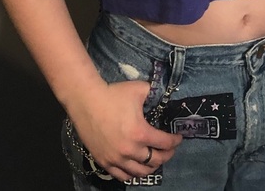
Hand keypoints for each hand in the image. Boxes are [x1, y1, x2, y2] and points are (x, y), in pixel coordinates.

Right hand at [68, 79, 182, 181]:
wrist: (86, 101)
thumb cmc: (113, 94)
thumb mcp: (140, 89)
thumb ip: (155, 93)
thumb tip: (164, 95)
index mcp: (140, 133)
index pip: (164, 143)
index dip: (175, 141)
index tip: (178, 138)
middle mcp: (130, 150)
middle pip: (155, 160)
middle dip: (166, 155)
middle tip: (170, 149)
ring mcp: (116, 158)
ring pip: (140, 172)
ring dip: (151, 167)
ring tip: (155, 159)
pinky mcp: (104, 161)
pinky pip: (123, 175)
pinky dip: (133, 174)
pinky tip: (137, 167)